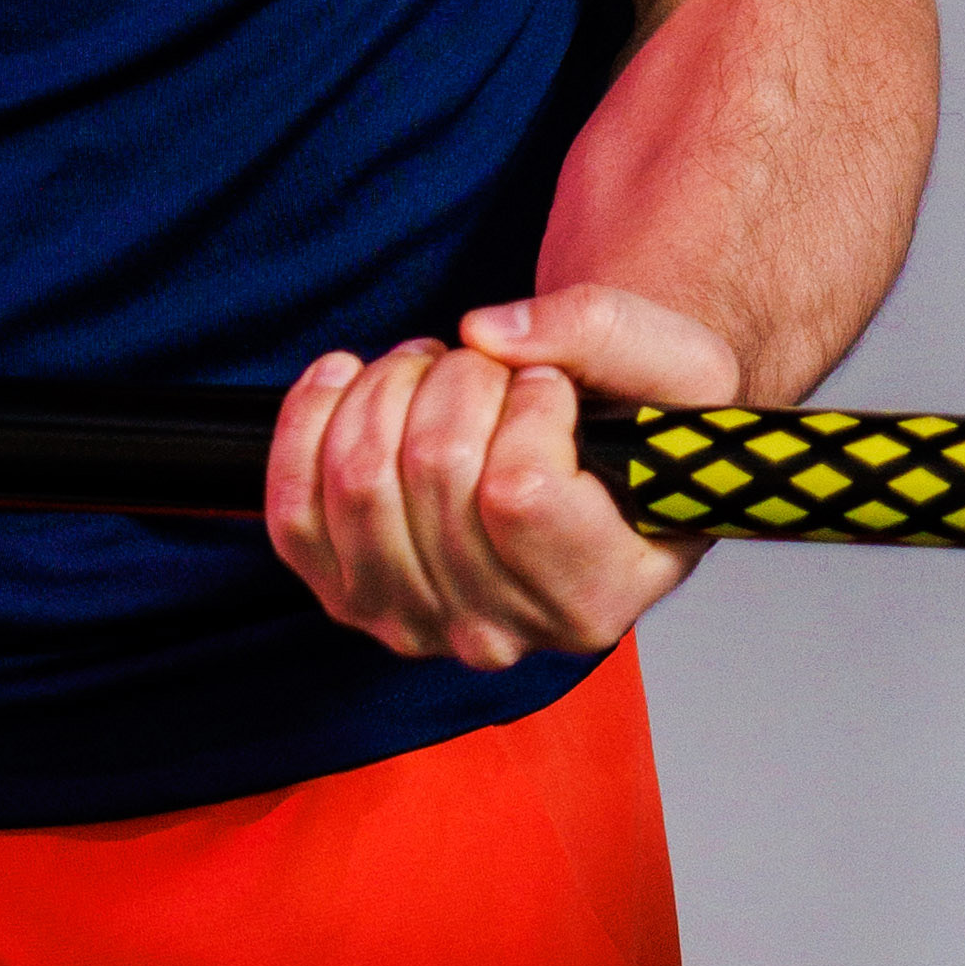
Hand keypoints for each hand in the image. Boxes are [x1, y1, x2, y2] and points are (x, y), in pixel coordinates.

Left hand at [260, 279, 732, 667]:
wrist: (586, 460)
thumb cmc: (641, 424)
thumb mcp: (672, 363)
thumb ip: (597, 333)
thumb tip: (487, 333)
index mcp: (596, 597)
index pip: (519, 494)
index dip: (529, 406)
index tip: (552, 385)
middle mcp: (501, 632)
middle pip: (434, 473)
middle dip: (458, 379)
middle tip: (490, 369)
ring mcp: (413, 623)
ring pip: (359, 479)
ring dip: (390, 388)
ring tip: (435, 373)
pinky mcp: (346, 596)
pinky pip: (292, 509)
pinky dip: (311, 420)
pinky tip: (350, 379)